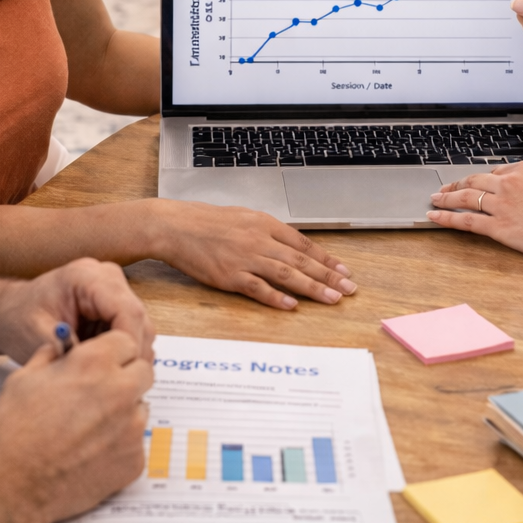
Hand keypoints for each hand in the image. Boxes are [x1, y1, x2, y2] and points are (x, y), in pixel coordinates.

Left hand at [0, 257, 154, 363]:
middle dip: (132, 352)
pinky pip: (131, 329)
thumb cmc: (18, 320)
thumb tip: (101, 372)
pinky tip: (104, 365)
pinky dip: (122, 350)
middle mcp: (105, 276)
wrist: (8, 311)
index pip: (126, 310)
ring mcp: (112, 288)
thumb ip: (71, 353)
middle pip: (138, 317)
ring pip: (140, 325)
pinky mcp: (113, 302)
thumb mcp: (39, 340)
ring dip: (128, 352)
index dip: (129, 344)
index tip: (122, 372)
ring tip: (107, 375)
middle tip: (118, 382)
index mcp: (86, 276)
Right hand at [0, 331, 153, 522]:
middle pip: (143, 372)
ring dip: (124, 410)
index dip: (112, 351)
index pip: (126, 341)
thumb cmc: (10, 431)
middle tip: (99, 391)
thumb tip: (60, 348)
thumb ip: (50, 356)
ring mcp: (131, 429)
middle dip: (125, 376)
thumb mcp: (23, 378)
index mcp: (94, 363)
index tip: (101, 361)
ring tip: (89, 426)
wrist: (9, 487)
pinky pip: (135, 443)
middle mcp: (120, 391)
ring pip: (140, 408)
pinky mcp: (134, 461)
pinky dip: (118, 445)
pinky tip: (89, 452)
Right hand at [149, 200, 357, 310]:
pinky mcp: (229, 276)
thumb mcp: (241, 217)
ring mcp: (244, 258)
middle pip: (301, 260)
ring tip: (332, 298)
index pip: (303, 243)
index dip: (325, 258)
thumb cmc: (204, 221)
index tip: (343, 270)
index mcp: (264, 223)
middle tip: (349, 288)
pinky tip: (293, 305)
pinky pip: (258, 288)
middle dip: (328, 276)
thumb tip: (289, 245)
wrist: (173, 226)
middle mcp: (259, 240)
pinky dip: (277, 297)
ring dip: (312, 288)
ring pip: (286, 274)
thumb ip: (266, 231)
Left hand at [427, 160, 522, 263]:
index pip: (495, 172)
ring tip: (434, 200)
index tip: (472, 183)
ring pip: (465, 197)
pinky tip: (434, 217)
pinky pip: (465, 219)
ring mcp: (502, 204)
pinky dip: (447, 217)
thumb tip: (522, 189)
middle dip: (456, 184)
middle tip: (443, 189)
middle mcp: (509, 183)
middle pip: (474, 180)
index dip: (481, 180)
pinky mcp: (499, 226)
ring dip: (445, 198)